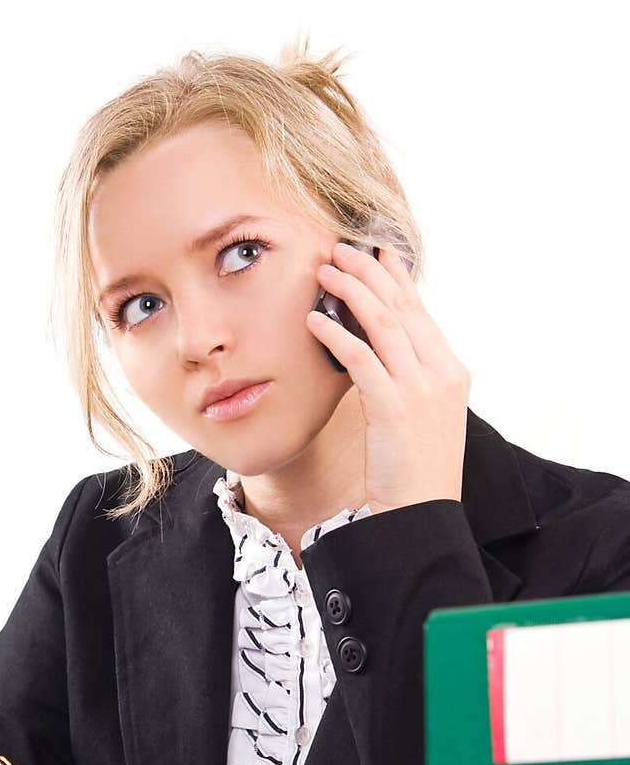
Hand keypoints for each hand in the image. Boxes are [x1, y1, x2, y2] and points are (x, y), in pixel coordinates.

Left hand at [307, 241, 470, 515]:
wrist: (421, 515)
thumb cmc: (415, 472)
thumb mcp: (421, 418)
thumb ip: (407, 382)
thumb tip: (376, 354)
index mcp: (451, 373)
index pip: (421, 314)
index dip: (397, 279)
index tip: (376, 253)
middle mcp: (441, 374)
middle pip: (403, 308)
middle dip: (370, 273)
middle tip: (340, 250)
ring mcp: (420, 390)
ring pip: (384, 324)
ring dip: (352, 292)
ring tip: (325, 271)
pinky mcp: (394, 408)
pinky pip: (361, 359)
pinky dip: (336, 335)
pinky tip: (314, 321)